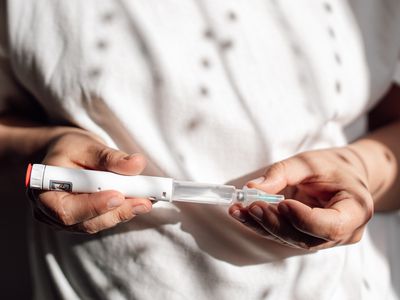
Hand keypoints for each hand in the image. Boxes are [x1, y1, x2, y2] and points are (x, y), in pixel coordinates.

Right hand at [28, 129, 151, 233]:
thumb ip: (109, 157)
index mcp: (44, 191)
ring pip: (97, 223)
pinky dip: (122, 211)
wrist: (64, 155)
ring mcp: (67, 220)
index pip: (67, 209)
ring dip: (123, 213)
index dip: (94, 206)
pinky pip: (103, 220)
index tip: (118, 196)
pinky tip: (140, 202)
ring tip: (146, 201)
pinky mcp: (83, 220)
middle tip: (144, 202)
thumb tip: (136, 164)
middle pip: (86, 222)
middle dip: (117, 212)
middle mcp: (51, 212)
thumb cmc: (70, 148)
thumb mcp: (87, 146)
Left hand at [229, 147, 373, 249]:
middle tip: (252, 206)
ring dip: (262, 225)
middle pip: (306, 237)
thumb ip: (282, 173)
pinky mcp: (306, 238)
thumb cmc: (331, 166)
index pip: (332, 226)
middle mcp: (344, 232)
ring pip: (291, 239)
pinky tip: (242, 214)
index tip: (282, 203)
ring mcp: (324, 240)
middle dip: (275, 223)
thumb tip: (252, 188)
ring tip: (239, 209)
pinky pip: (283, 235)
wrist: (343, 175)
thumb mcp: (309, 162)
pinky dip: (261, 225)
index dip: (304, 219)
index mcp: (356, 210)